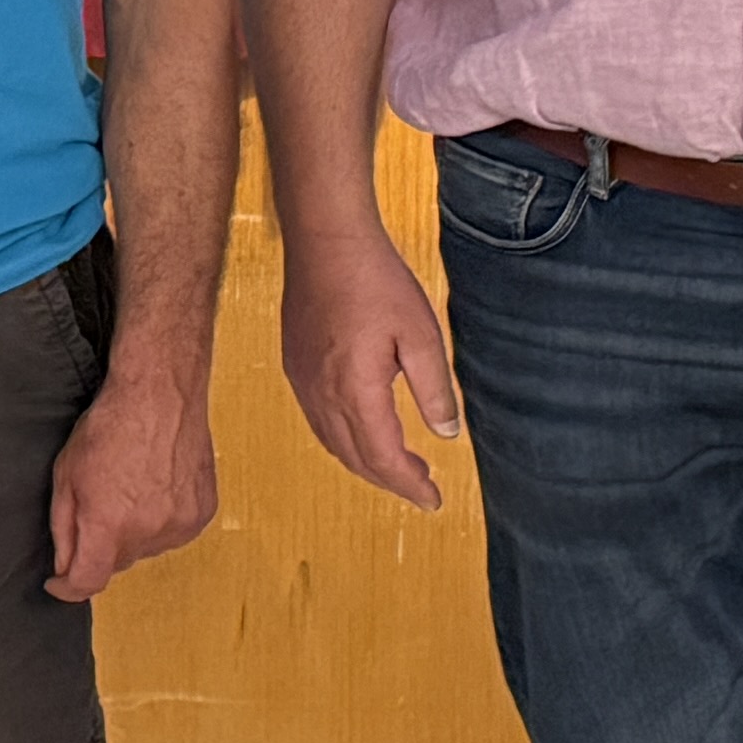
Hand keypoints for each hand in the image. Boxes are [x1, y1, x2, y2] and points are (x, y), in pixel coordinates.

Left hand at [47, 354, 217, 601]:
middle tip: (98, 506)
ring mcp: (181, 523)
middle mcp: (148, 529)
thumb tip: (64, 567)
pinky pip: (173, 534)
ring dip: (133, 533)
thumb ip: (63, 529)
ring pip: (146, 550)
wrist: (160, 396)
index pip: (88, 582)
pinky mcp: (202, 513)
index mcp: (109, 522)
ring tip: (130, 490)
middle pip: (117, 563)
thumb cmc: (109, 428)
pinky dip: (160, 523)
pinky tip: (153, 489)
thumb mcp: (66, 476)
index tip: (58, 583)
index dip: (68, 589)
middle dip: (100, 546)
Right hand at [278, 227, 462, 509]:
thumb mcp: (421, 335)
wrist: (325, 242)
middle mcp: (322, 394)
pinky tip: (363, 432)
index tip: (433, 500)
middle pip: (356, 459)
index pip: (384, 458)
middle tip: (422, 488)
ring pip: (333, 443)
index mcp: (356, 390)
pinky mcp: (296, 367)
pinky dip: (344, 440)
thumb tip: (446, 433)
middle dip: (390, 480)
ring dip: (366, 463)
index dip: (410, 485)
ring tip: (399, 466)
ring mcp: (303, 382)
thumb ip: (435, 389)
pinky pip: (318, 421)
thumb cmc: (375, 280)